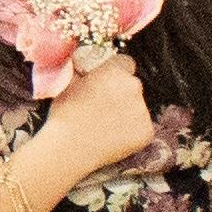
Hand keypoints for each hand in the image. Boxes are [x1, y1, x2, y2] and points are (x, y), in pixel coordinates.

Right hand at [39, 54, 153, 171]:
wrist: (68, 148)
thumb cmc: (64, 116)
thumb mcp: (69, 83)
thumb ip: (84, 70)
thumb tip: (83, 63)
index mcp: (115, 72)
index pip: (126, 63)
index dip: (116, 74)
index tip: (108, 84)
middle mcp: (134, 87)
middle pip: (133, 86)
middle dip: (122, 94)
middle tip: (103, 108)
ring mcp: (143, 110)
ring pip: (137, 108)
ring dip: (127, 114)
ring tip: (105, 126)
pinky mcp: (147, 132)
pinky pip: (142, 129)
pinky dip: (131, 134)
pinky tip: (112, 138)